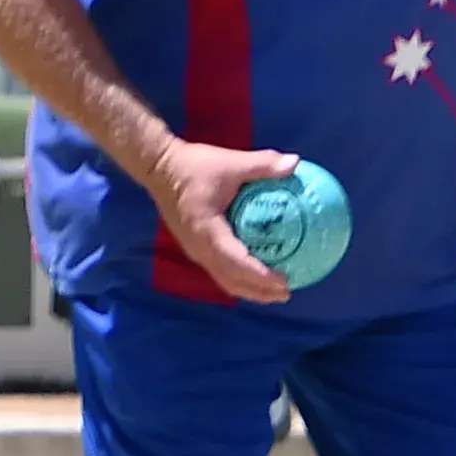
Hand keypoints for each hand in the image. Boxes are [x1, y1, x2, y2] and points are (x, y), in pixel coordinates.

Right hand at [148, 138, 297, 304]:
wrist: (160, 169)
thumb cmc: (194, 166)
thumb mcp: (231, 162)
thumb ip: (263, 164)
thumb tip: (296, 164)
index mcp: (207, 231)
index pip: (236, 262)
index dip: (260, 275)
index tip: (284, 282)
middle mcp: (199, 248)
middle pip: (230, 280)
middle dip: (258, 291)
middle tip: (286, 294)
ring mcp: (195, 250)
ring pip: (224, 279)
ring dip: (248, 289)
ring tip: (274, 293)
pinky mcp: (195, 248)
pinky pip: (219, 270)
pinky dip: (239, 278)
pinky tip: (255, 275)